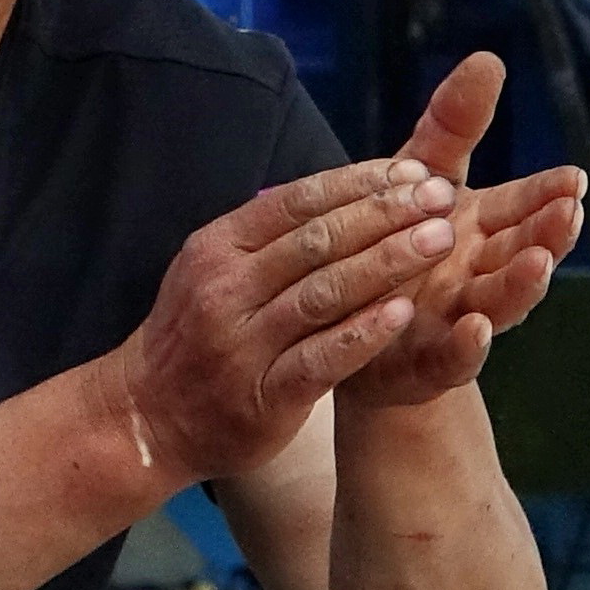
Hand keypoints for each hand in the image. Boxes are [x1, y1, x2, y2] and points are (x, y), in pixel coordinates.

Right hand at [101, 150, 462, 489]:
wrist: (147, 417)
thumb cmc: (194, 337)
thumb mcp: (210, 273)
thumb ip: (266, 240)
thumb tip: (342, 194)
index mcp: (215, 249)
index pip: (295, 203)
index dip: (358, 184)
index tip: (412, 172)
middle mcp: (224, 289)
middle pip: (317, 241)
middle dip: (385, 215)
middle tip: (443, 198)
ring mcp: (242, 343)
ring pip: (325, 293)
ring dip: (387, 263)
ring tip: (439, 241)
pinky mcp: (264, 394)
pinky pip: (322, 358)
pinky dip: (364, 333)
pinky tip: (404, 313)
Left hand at [339, 54, 589, 412]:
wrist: (349, 330)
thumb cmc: (393, 242)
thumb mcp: (416, 176)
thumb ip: (453, 127)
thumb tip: (488, 58)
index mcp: (480, 229)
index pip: (523, 205)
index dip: (547, 194)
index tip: (572, 178)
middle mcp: (477, 273)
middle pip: (522, 252)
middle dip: (548, 233)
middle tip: (569, 212)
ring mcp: (457, 319)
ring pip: (500, 304)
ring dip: (522, 285)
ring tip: (539, 264)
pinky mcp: (426, 363)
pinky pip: (451, 359)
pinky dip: (467, 347)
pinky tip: (474, 329)